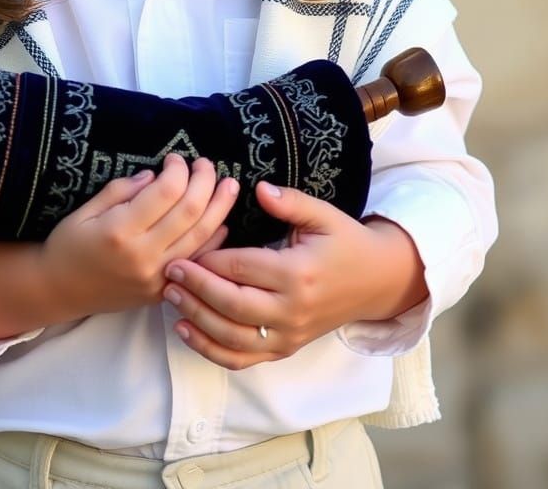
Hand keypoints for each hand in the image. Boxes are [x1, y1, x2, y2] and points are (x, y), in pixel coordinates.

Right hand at [41, 153, 239, 316]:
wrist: (58, 291)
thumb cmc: (68, 245)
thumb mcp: (86, 210)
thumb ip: (122, 190)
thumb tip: (155, 176)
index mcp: (120, 230)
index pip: (166, 192)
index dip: (178, 170)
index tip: (175, 158)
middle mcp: (143, 255)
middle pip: (190, 213)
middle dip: (205, 183)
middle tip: (206, 165)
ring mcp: (157, 277)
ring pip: (201, 238)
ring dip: (219, 209)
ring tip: (229, 187)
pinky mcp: (163, 291)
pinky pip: (196, 262)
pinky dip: (213, 241)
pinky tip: (221, 222)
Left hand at [161, 182, 427, 370]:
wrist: (377, 282)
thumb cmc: (346, 242)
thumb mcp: (324, 215)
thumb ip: (290, 201)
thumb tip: (258, 188)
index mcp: (298, 273)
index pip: (242, 267)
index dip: (209, 259)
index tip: (183, 248)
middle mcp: (292, 310)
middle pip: (232, 305)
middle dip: (196, 288)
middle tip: (169, 270)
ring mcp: (288, 336)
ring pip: (232, 337)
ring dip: (197, 319)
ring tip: (170, 296)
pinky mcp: (285, 350)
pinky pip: (243, 359)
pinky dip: (211, 350)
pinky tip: (186, 331)